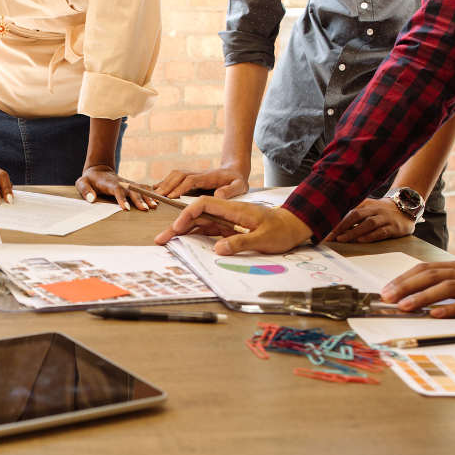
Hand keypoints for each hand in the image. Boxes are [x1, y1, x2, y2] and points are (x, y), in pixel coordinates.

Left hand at [75, 165, 155, 210]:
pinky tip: (157, 200)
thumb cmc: (89, 180)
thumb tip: (92, 198)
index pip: (116, 189)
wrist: (99, 170)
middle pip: (131, 190)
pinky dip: (151, 193)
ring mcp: (128, 183)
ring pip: (139, 188)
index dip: (121, 198)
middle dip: (139, 199)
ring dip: (147, 196)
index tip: (126, 208)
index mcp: (109, 183)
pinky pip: (143, 188)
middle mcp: (121, 182)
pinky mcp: (132, 185)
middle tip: (145, 209)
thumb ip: (85, 190)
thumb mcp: (82, 183)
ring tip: (154, 206)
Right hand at [152, 166, 247, 198]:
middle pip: (179, 175)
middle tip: (157, 197)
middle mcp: (198, 174)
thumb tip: (218, 195)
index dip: (180, 188)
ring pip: (175, 175)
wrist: (234, 171)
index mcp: (209, 177)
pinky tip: (157, 190)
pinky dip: (165, 183)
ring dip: (164, 183)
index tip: (171, 197)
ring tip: (154, 194)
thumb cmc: (237, 181)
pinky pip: (175, 178)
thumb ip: (230, 190)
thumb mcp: (240, 186)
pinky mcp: (191, 178)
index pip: (191, 180)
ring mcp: (193, 175)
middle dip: (167, 185)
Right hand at [153, 196, 311, 253]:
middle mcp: (227, 213)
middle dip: (178, 226)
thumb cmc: (281, 230)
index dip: (188, 214)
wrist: (294, 226)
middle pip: (197, 215)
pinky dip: (195, 236)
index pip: (204, 205)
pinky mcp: (229, 228)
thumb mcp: (263, 239)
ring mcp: (227, 220)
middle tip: (161, 239)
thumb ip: (240, 243)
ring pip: (200, 223)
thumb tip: (218, 249)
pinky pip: (208, 231)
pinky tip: (184, 242)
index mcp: (234, 209)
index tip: (179, 228)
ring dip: (183, 232)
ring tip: (166, 242)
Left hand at [326, 198, 414, 242]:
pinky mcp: (395, 227)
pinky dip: (371, 236)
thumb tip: (336, 228)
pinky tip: (362, 240)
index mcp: (366, 204)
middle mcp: (375, 209)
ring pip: (368, 223)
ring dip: (354, 231)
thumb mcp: (369, 209)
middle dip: (342, 226)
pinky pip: (382, 231)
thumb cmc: (383, 212)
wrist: (408, 207)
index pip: (349, 212)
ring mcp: (385, 218)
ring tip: (342, 239)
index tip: (326, 232)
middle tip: (331, 236)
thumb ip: (355, 216)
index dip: (337, 222)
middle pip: (356, 215)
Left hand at [381, 259, 454, 317]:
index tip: (386, 289)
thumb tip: (427, 290)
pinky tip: (437, 315)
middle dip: (406, 286)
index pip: (426, 269)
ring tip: (404, 307)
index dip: (405, 278)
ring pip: (448, 288)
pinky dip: (452, 309)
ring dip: (423, 297)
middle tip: (386, 298)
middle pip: (431, 275)